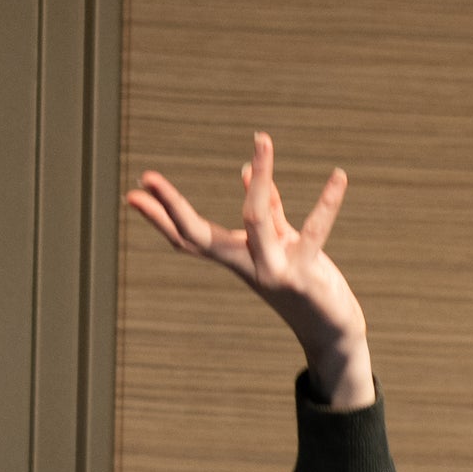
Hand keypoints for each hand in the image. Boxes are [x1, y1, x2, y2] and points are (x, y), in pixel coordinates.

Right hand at [125, 132, 373, 407]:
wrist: (332, 333)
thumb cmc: (304, 284)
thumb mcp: (280, 243)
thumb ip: (268, 209)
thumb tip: (246, 170)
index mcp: (238, 257)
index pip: (190, 237)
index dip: (161, 217)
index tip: (133, 193)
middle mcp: (248, 265)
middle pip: (200, 235)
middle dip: (172, 207)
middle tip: (146, 176)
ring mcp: (273, 271)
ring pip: (256, 220)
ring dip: (261, 177)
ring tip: (262, 139)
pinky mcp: (304, 275)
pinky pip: (314, 231)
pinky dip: (327, 202)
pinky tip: (339, 176)